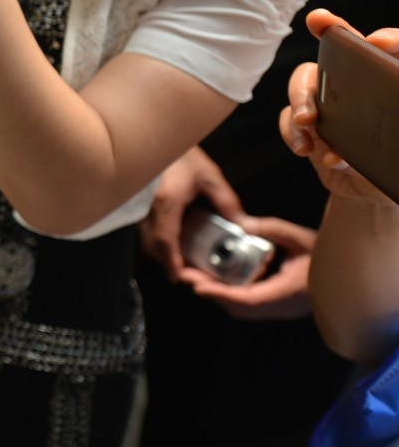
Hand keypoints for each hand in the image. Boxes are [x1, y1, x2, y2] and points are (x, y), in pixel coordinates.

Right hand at [140, 146, 246, 280]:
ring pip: (145, 238)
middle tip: (184, 273)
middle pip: (152, 244)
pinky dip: (154, 240)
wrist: (156, 135)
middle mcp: (148, 208)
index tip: (180, 278)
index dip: (172, 261)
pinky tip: (167, 242)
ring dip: (160, 252)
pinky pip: (143, 228)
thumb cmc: (183, 155)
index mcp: (167, 203)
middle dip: (167, 262)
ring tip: (178, 260)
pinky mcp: (138, 203)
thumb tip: (243, 226)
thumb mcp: (210, 177)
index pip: (166, 240)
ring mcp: (140, 205)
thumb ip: (226, 203)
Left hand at [178, 216, 314, 320]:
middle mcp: (281, 306)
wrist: (348, 277)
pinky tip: (216, 279)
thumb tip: (243, 224)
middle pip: (239, 308)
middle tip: (186, 276)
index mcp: (287, 292)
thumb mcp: (300, 237)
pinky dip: (229, 295)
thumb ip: (271, 229)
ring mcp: (280, 310)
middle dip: (211, 294)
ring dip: (217, 295)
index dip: (220, 294)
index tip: (198, 285)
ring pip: (241, 310)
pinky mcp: (278, 307)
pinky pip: (248, 306)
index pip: (248, 299)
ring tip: (194, 277)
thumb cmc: (327, 256)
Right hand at [279, 8, 397, 204]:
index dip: (387, 39)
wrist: (373, 193)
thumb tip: (372, 120)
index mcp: (387, 82)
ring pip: (303, 81)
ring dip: (301, 99)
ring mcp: (328, 102)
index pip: (391, 49)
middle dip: (325, 57)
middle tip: (322, 87)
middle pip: (332, 55)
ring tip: (309, 123)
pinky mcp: (307, 125)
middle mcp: (355, 85)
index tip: (376, 43)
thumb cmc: (395, 165)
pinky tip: (307, 150)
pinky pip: (288, 118)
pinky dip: (292, 132)